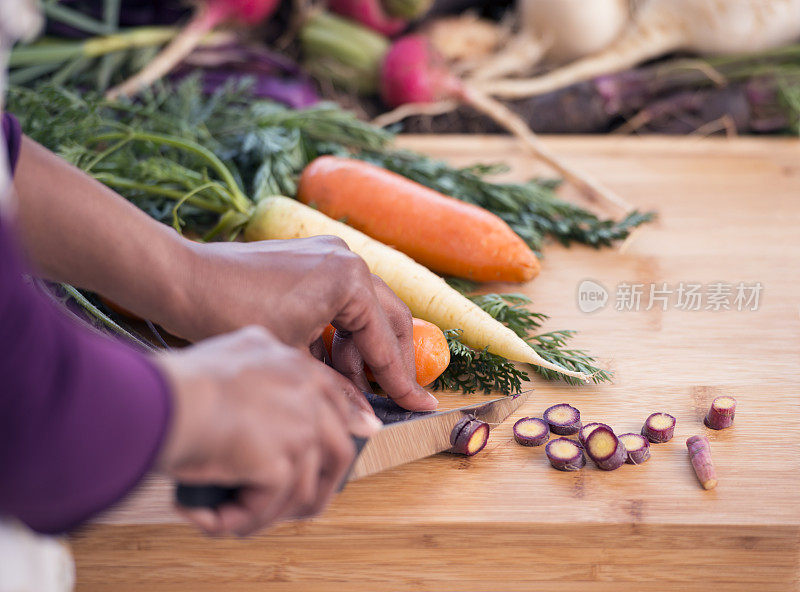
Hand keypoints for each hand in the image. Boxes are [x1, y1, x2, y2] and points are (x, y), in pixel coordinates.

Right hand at [155, 326, 381, 535]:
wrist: (155, 402)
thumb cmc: (172, 386)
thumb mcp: (224, 360)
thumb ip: (253, 379)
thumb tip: (267, 417)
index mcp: (291, 362)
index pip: (333, 401)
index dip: (335, 435)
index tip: (336, 460)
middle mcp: (303, 389)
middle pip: (338, 449)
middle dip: (317, 487)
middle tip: (288, 509)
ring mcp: (299, 424)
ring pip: (305, 487)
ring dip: (271, 512)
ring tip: (234, 520)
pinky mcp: (283, 458)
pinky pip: (270, 504)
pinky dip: (241, 519)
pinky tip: (213, 519)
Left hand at [161, 237, 437, 411]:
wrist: (183, 281)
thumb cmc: (230, 315)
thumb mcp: (293, 360)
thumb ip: (338, 387)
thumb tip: (367, 417)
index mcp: (350, 279)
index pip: (386, 341)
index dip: (402, 381)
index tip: (423, 405)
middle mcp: (348, 258)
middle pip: (388, 319)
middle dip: (391, 361)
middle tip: (399, 396)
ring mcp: (329, 253)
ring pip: (364, 310)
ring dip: (362, 349)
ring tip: (353, 387)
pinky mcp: (310, 257)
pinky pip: (340, 299)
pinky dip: (340, 331)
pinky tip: (330, 360)